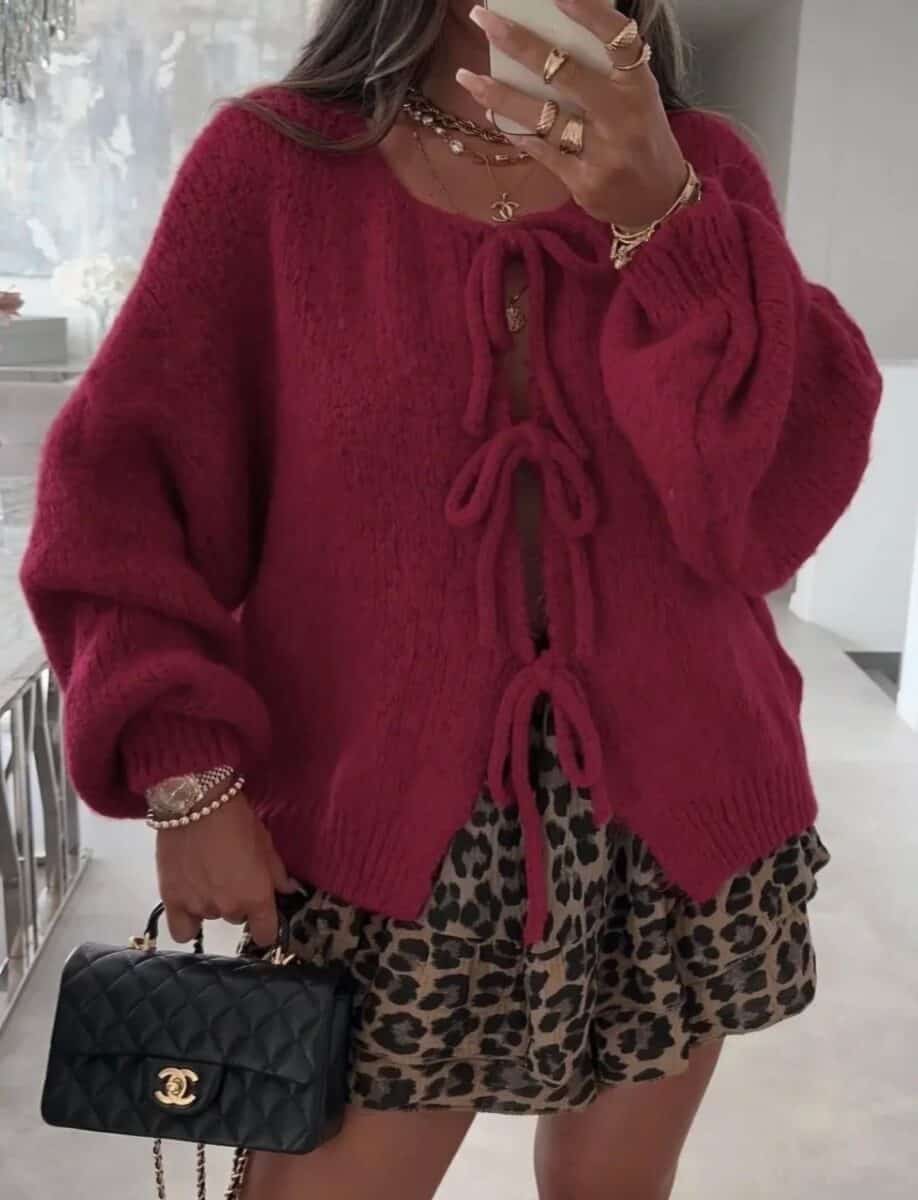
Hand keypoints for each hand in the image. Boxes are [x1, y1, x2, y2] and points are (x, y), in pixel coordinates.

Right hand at [156, 791, 298, 945]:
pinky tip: (189, 901)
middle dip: (237, 902)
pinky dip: (187, 921)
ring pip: (211, 917)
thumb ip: (277, 873)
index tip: (263, 916)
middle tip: (230, 875)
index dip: (266, 926)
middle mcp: (229, 908)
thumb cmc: (236, 819)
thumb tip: (286, 890)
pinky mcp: (172, 900)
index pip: (266, 934)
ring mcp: (199, 907)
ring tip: (206, 875)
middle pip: (237, 919)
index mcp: (257, 896)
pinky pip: (182, 930)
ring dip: (212, 902)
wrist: (197, 803)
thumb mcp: (265, 843)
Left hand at [459, 0, 687, 227]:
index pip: (617, 38)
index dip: (589, 12)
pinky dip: (514, 129)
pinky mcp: (584, 183)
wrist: (657, 200)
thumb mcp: (636, 97)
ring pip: (542, 116)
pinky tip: (491, 112)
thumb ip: (606, 69)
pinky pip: (540, 150)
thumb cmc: (641, 136)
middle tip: (484, 19)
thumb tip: (556, 31)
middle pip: (565, 73)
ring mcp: (602, 153)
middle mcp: (622, 117)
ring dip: (499, 94)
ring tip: (467, 77)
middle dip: (519, 43)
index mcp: (639, 86)